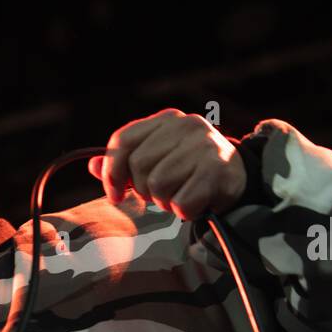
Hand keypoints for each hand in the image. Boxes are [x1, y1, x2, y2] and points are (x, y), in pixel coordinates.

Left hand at [87, 109, 247, 219]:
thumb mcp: (158, 159)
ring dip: (165, 201)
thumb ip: (125, 161)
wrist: (239, 177)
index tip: (115, 194)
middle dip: (144, 189)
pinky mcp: (217, 170)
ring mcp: (204, 146)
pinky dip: (184, 211)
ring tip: (180, 194)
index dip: (111, 172)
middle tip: (161, 193)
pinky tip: (196, 202)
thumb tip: (92, 165)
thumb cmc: (189, 170)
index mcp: (167, 119)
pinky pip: (181, 203)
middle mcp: (187, 125)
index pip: (122, 141)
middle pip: (138, 166)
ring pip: (157, 186)